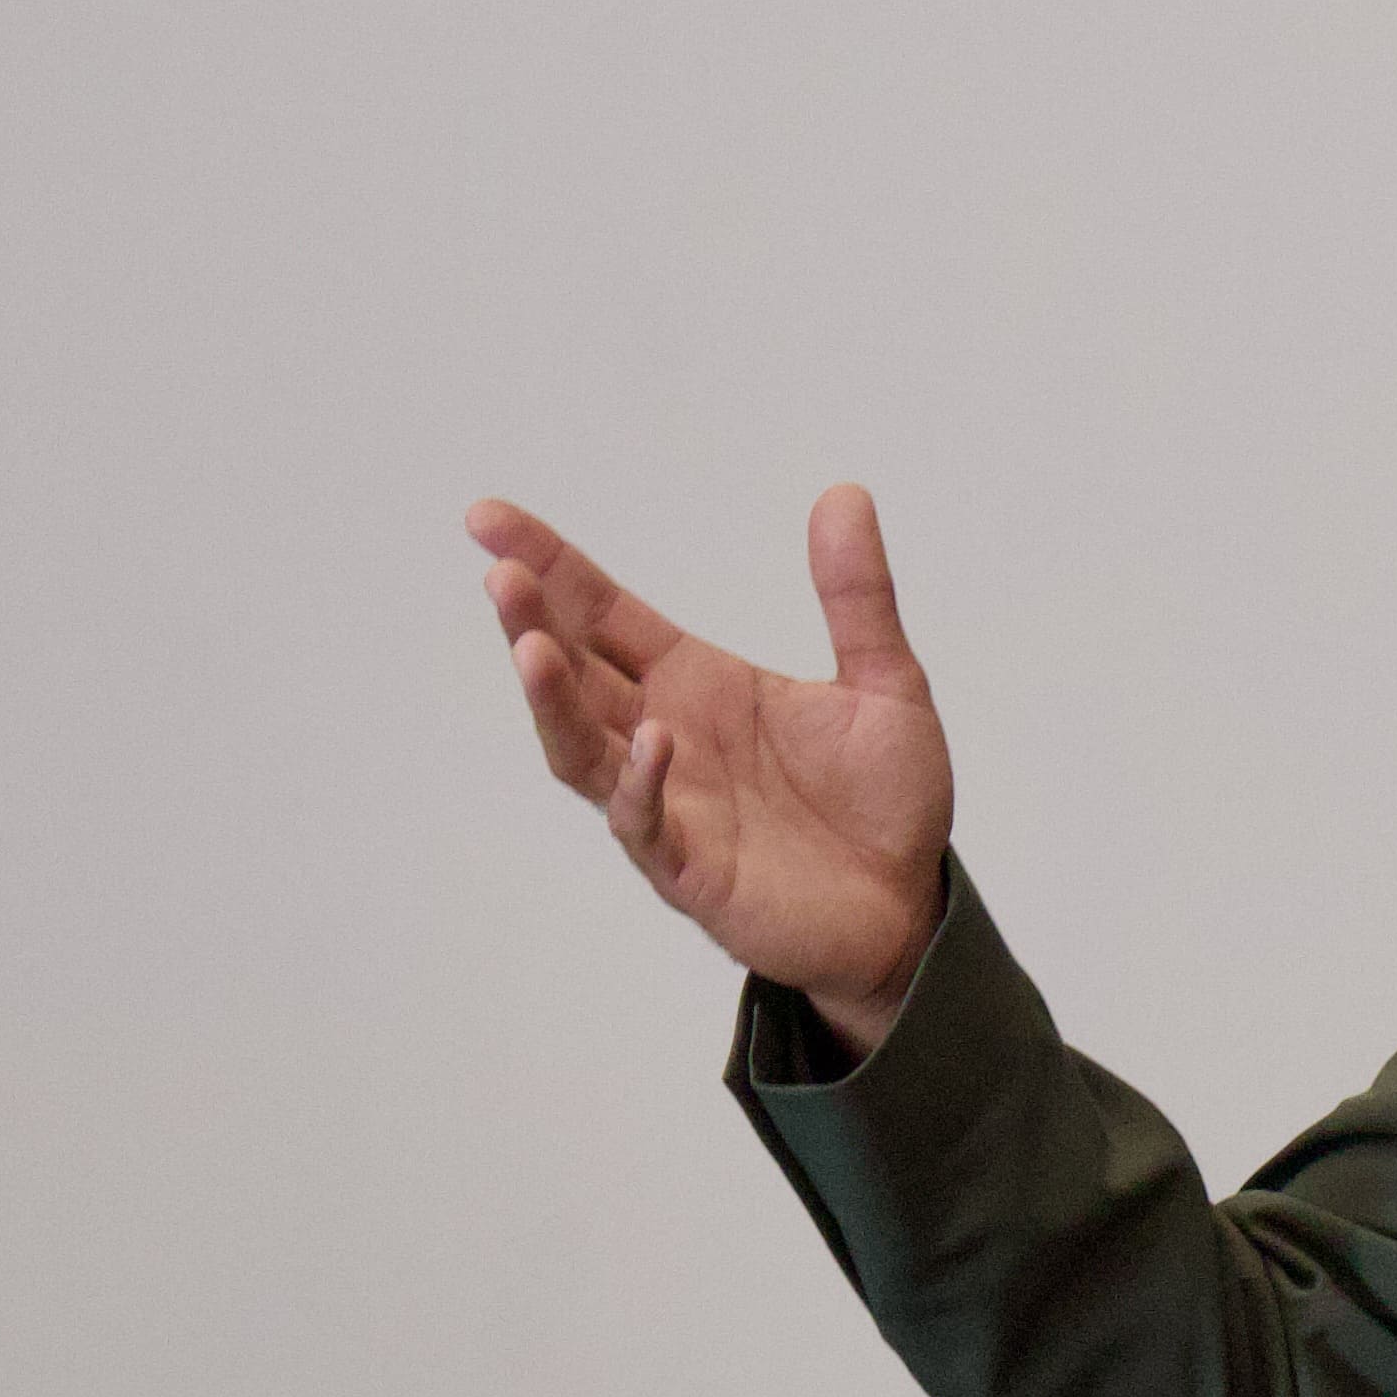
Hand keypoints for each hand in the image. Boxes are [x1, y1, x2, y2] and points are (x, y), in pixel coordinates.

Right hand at [469, 485, 954, 1046]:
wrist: (910, 905)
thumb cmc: (883, 802)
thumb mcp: (885, 683)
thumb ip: (857, 595)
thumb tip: (844, 491)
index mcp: (695, 681)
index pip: (600, 612)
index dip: (548, 564)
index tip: (487, 515)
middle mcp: (663, 734)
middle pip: (573, 669)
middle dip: (531, 619)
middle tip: (499, 569)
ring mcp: (669, 803)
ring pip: (581, 746)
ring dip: (552, 698)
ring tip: (530, 645)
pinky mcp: (691, 869)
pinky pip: (646, 823)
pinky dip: (641, 782)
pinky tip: (650, 740)